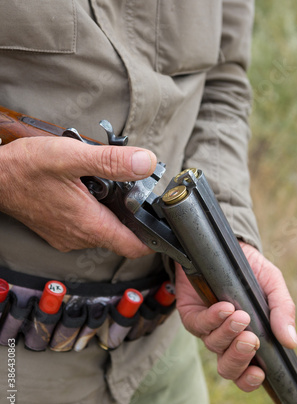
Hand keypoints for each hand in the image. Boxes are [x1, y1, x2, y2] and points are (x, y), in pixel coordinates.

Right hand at [0, 136, 156, 257]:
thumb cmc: (26, 168)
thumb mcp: (72, 157)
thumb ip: (111, 161)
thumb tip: (146, 163)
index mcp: (89, 224)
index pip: (133, 246)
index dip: (153, 238)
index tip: (164, 225)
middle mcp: (80, 237)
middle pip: (120, 235)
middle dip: (131, 216)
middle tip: (134, 190)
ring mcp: (67, 237)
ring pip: (103, 230)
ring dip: (111, 211)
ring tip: (109, 185)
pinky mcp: (58, 232)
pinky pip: (86, 227)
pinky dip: (94, 212)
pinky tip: (87, 190)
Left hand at [175, 242, 296, 391]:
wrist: (224, 247)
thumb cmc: (250, 270)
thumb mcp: (272, 285)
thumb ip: (282, 310)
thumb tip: (290, 342)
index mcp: (249, 339)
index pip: (247, 373)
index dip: (250, 379)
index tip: (259, 372)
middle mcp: (226, 340)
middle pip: (228, 367)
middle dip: (239, 357)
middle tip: (251, 340)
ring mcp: (207, 328)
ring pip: (214, 345)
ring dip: (228, 333)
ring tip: (240, 316)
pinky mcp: (191, 315)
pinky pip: (199, 324)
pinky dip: (213, 318)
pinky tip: (224, 308)